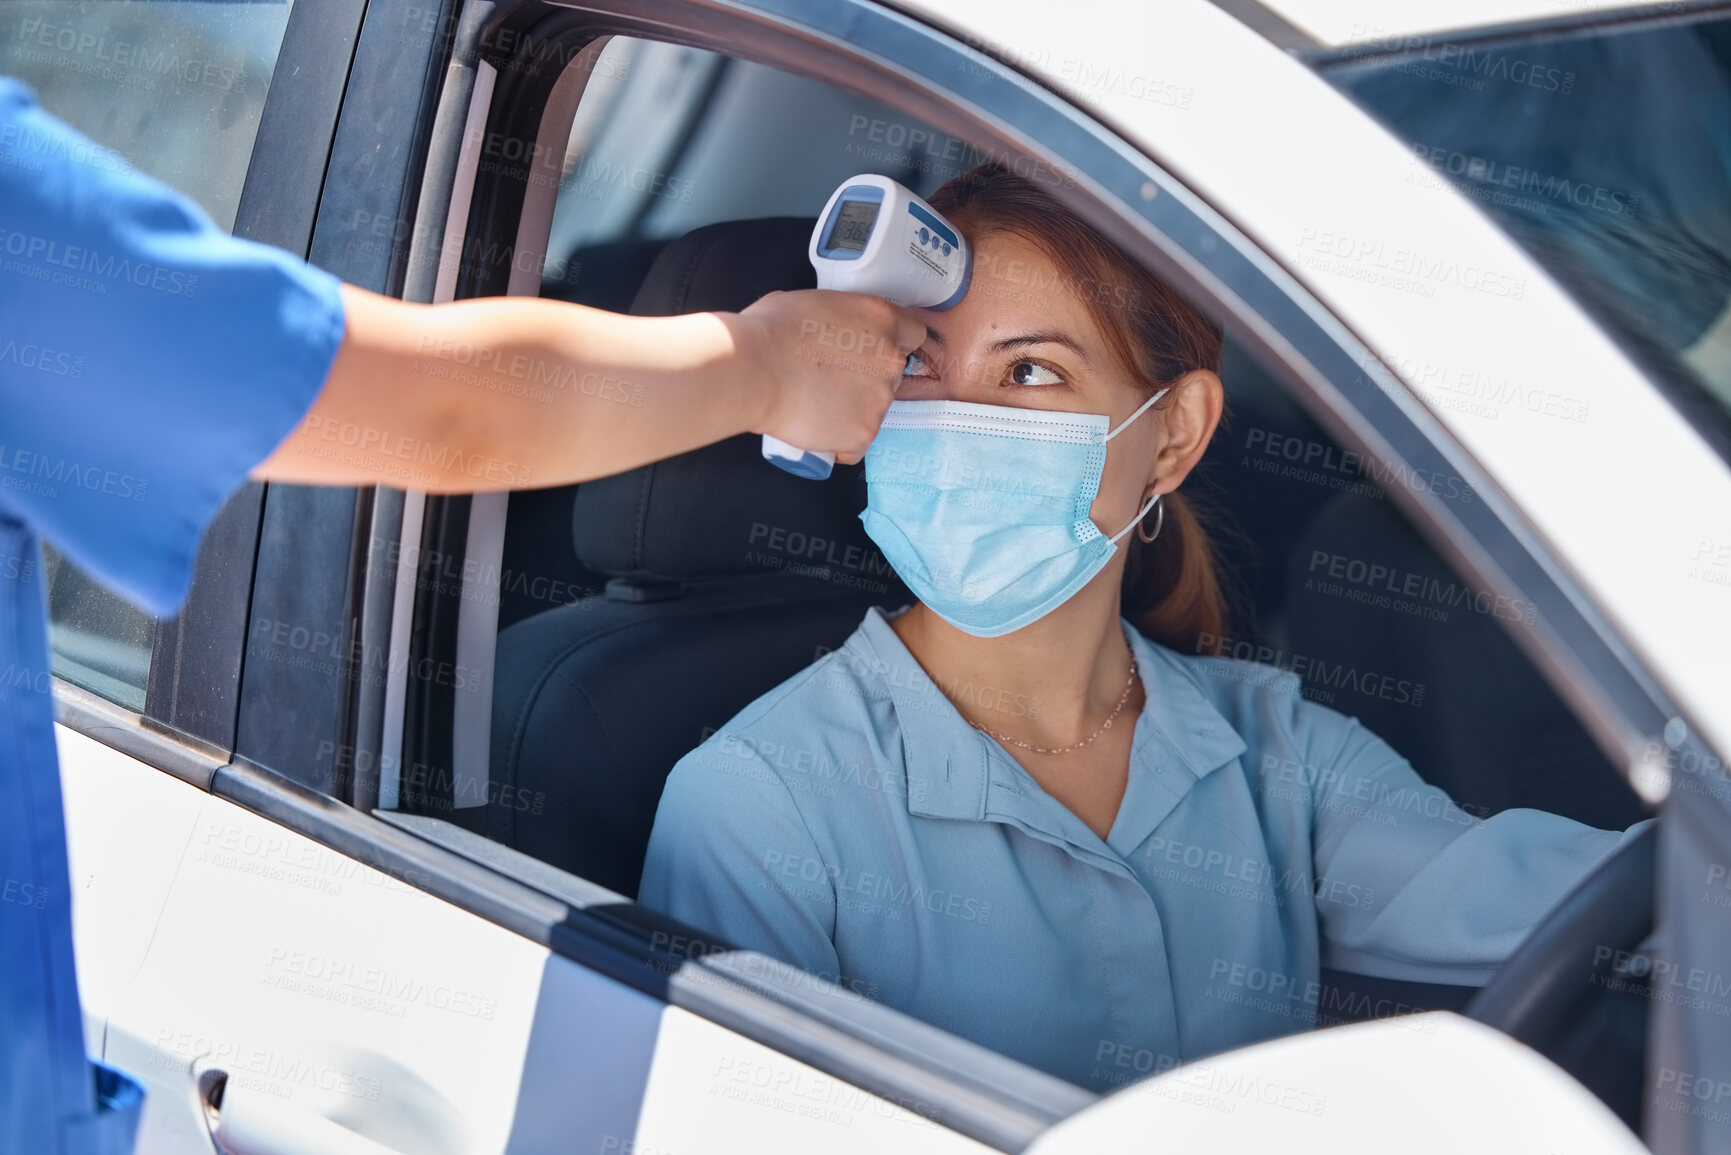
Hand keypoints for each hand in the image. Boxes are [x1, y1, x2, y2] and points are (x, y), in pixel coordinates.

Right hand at [732, 290, 923, 464]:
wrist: (753, 370)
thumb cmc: (771, 331)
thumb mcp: (813, 302)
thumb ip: (838, 317)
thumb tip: (830, 328)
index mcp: (882, 319)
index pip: (913, 333)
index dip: (890, 343)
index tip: (871, 351)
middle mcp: (891, 360)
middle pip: (893, 374)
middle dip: (866, 379)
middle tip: (830, 379)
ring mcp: (880, 401)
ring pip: (873, 410)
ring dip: (851, 410)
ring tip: (814, 403)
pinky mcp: (863, 434)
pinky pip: (855, 443)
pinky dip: (838, 441)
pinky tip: (814, 426)